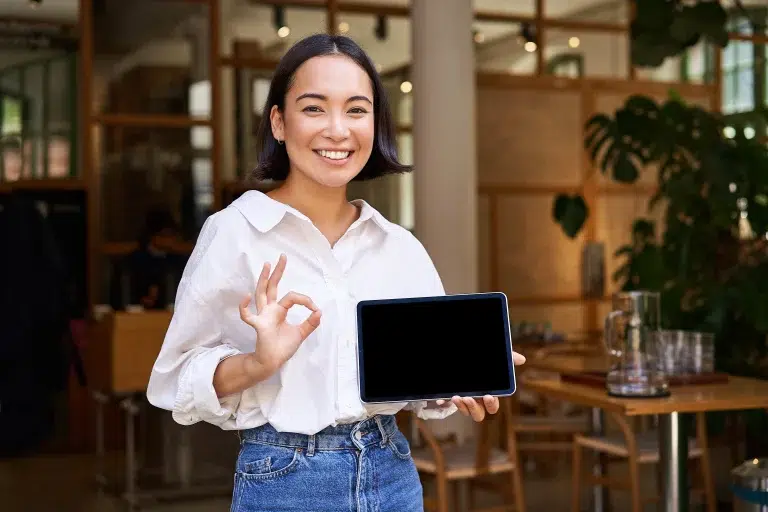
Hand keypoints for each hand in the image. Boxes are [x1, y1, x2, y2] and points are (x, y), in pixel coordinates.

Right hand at [239, 254, 321, 375]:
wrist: (273, 362)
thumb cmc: (283, 347)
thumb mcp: (300, 334)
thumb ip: (310, 323)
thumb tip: (320, 312)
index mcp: (279, 310)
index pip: (291, 297)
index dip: (305, 299)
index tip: (315, 308)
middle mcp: (270, 310)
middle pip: (272, 287)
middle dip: (277, 272)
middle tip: (282, 257)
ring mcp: (263, 316)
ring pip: (262, 293)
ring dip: (264, 279)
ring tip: (267, 265)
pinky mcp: (258, 326)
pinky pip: (248, 316)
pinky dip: (244, 307)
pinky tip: (246, 296)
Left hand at [435, 351, 526, 421]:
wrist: (457, 349)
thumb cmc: (482, 355)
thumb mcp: (493, 354)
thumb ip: (507, 357)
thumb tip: (522, 359)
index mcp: (488, 392)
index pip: (492, 405)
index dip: (492, 404)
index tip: (488, 396)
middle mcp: (476, 397)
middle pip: (478, 414)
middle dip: (474, 409)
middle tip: (469, 398)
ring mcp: (463, 396)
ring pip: (465, 411)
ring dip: (462, 408)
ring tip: (457, 397)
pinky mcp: (450, 393)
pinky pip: (447, 404)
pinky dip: (444, 403)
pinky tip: (442, 400)